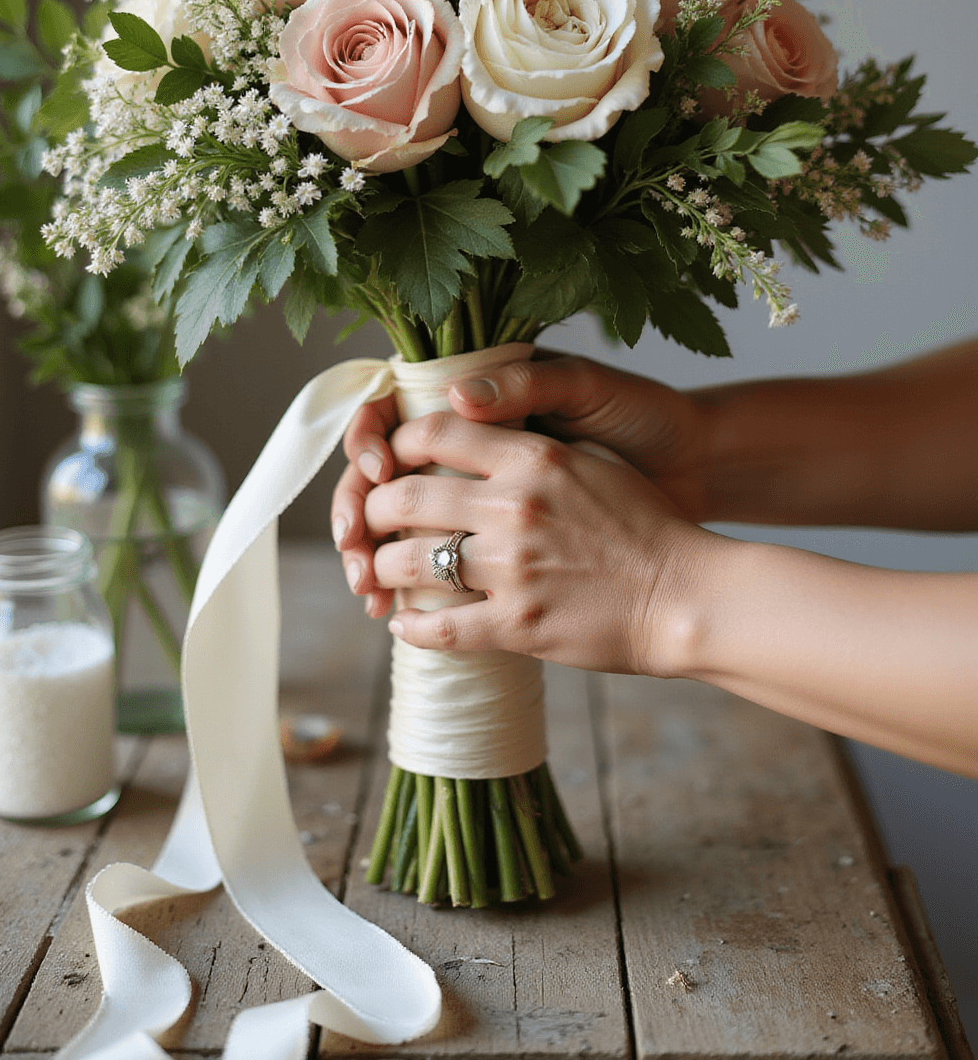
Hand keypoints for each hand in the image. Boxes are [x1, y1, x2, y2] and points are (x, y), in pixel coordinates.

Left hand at [357, 409, 710, 674]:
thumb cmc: (647, 526)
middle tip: (371, 523)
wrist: (687, 596)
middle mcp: (513, 506)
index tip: (390, 465)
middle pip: (402, 497)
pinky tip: (405, 625)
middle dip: (373, 512)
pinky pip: (438, 626)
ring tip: (381, 575)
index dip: (394, 447)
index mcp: (532, 457)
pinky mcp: (517, 624)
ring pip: (406, 563)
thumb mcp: (593, 462)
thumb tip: (480, 432)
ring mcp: (512, 568)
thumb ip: (533, 449)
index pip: (430, 433)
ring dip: (382, 570)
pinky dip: (411, 628)